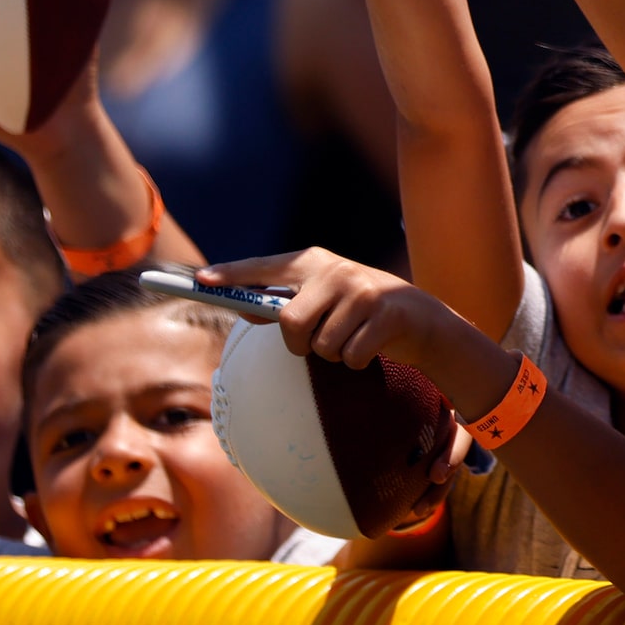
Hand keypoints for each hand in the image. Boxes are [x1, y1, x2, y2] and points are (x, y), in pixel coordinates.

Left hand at [200, 248, 511, 414]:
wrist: (423, 319)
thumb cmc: (362, 311)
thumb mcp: (327, 298)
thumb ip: (290, 302)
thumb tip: (247, 312)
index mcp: (315, 262)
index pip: (265, 268)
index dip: (232, 274)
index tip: (201, 280)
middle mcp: (336, 270)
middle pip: (290, 322)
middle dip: (299, 345)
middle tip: (316, 344)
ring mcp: (362, 290)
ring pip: (321, 346)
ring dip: (333, 356)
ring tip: (352, 340)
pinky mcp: (385, 314)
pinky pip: (350, 356)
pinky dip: (357, 363)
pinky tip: (372, 348)